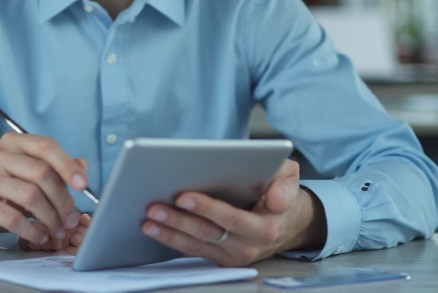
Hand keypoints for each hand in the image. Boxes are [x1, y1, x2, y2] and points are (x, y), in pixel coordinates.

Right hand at [0, 132, 88, 246]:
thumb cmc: (2, 190)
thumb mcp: (27, 175)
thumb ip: (54, 169)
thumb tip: (82, 167)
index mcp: (12, 143)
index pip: (45, 145)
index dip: (67, 164)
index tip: (83, 184)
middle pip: (41, 173)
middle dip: (62, 199)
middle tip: (72, 219)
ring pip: (30, 196)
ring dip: (50, 217)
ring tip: (58, 230)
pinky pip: (14, 218)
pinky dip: (33, 230)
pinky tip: (40, 236)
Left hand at [140, 159, 325, 266]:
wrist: (287, 221)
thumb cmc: (278, 192)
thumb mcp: (289, 179)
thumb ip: (285, 185)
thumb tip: (277, 200)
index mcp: (265, 227)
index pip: (231, 219)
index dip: (207, 208)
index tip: (184, 196)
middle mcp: (248, 245)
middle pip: (207, 233)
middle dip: (178, 220)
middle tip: (155, 206)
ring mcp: (232, 255)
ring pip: (196, 245)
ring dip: (169, 232)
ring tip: (148, 220)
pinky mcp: (220, 258)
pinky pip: (193, 250)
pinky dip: (171, 239)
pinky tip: (154, 228)